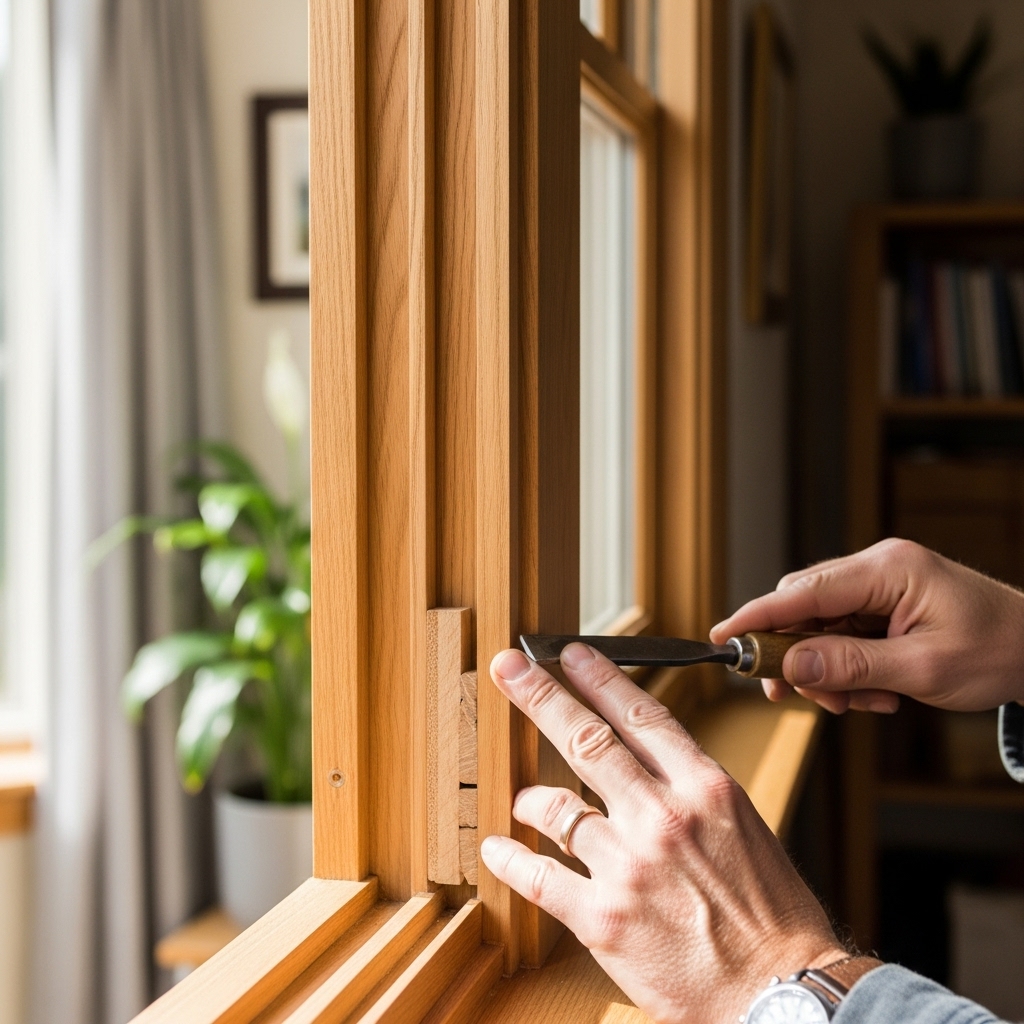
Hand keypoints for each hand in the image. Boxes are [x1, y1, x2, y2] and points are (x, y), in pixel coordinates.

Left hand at [480, 644, 845, 1023]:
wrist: (785, 992)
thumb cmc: (774, 917)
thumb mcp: (746, 829)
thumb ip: (693, 794)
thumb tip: (652, 771)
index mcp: (705, 788)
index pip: (640, 715)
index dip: (600, 679)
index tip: (572, 655)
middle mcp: (662, 816)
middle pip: (586, 740)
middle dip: (540, 695)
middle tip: (508, 666)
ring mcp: (628, 864)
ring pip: (556, 807)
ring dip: (531, 798)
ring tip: (522, 798)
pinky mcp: (603, 917)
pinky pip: (539, 876)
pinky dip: (511, 859)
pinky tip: (495, 849)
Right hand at [711, 538, 1023, 713]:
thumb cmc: (999, 652)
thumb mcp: (924, 667)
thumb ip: (852, 665)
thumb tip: (791, 667)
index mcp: (888, 570)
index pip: (804, 591)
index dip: (758, 616)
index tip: (723, 638)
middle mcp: (878, 569)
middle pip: (804, 608)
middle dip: (796, 657)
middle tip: (799, 697)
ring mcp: (880, 586)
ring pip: (819, 627)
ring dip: (825, 670)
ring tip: (856, 702)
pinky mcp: (884, 605)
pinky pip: (842, 636)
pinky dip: (846, 669)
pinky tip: (873, 693)